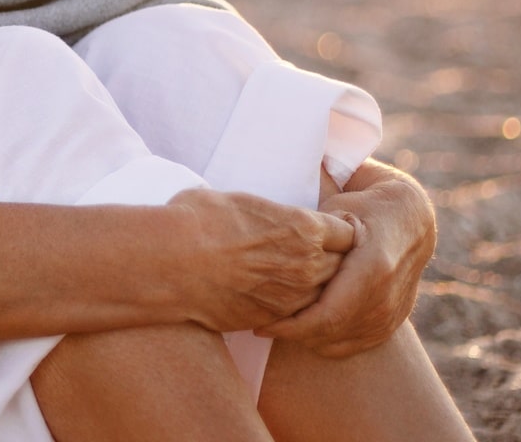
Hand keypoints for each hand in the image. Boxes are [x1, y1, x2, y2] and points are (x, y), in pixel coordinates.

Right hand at [168, 187, 356, 334]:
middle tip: (316, 257)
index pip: (348, 233)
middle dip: (335, 262)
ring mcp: (291, 297)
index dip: (340, 232)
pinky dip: (292, 309)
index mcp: (304, 227)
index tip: (329, 232)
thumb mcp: (241, 201)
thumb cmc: (199, 219)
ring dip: (317, 289)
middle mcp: (307, 265)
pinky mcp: (272, 319)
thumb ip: (269, 213)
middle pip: (343, 268)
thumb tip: (261, 212)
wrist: (172, 262)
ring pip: (324, 296)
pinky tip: (274, 298)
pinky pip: (297, 316)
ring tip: (295, 279)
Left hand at [258, 161, 435, 357]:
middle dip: (292, 334)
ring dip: (307, 339)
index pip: (327, 314)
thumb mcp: (337, 210)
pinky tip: (305, 329)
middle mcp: (386, 297)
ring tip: (280, 325)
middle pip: (331, 333)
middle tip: (262, 324)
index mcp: (373, 268)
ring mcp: (392, 314)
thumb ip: (312, 235)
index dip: (291, 325)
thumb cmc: (364, 207)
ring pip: (341, 343)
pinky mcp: (392, 323)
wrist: (410, 219)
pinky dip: (327, 342)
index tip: (261, 321)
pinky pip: (355, 346)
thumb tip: (273, 250)